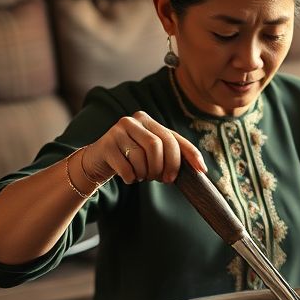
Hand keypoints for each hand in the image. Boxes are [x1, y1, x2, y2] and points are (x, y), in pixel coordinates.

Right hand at [81, 111, 205, 185]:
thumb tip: (201, 168)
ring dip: (146, 173)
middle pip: (157, 145)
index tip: (200, 170)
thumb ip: (173, 154)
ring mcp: (117, 131)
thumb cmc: (131, 158)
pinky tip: (129, 177)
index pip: (173, 138)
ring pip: (141, 156)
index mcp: (148, 120)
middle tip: (162, 179)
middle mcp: (133, 121)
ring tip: (143, 176)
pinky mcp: (105, 145)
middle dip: (164, 167)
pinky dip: (132, 178)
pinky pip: (126, 167)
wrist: (98, 161)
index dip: (189, 154)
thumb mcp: (153, 153)